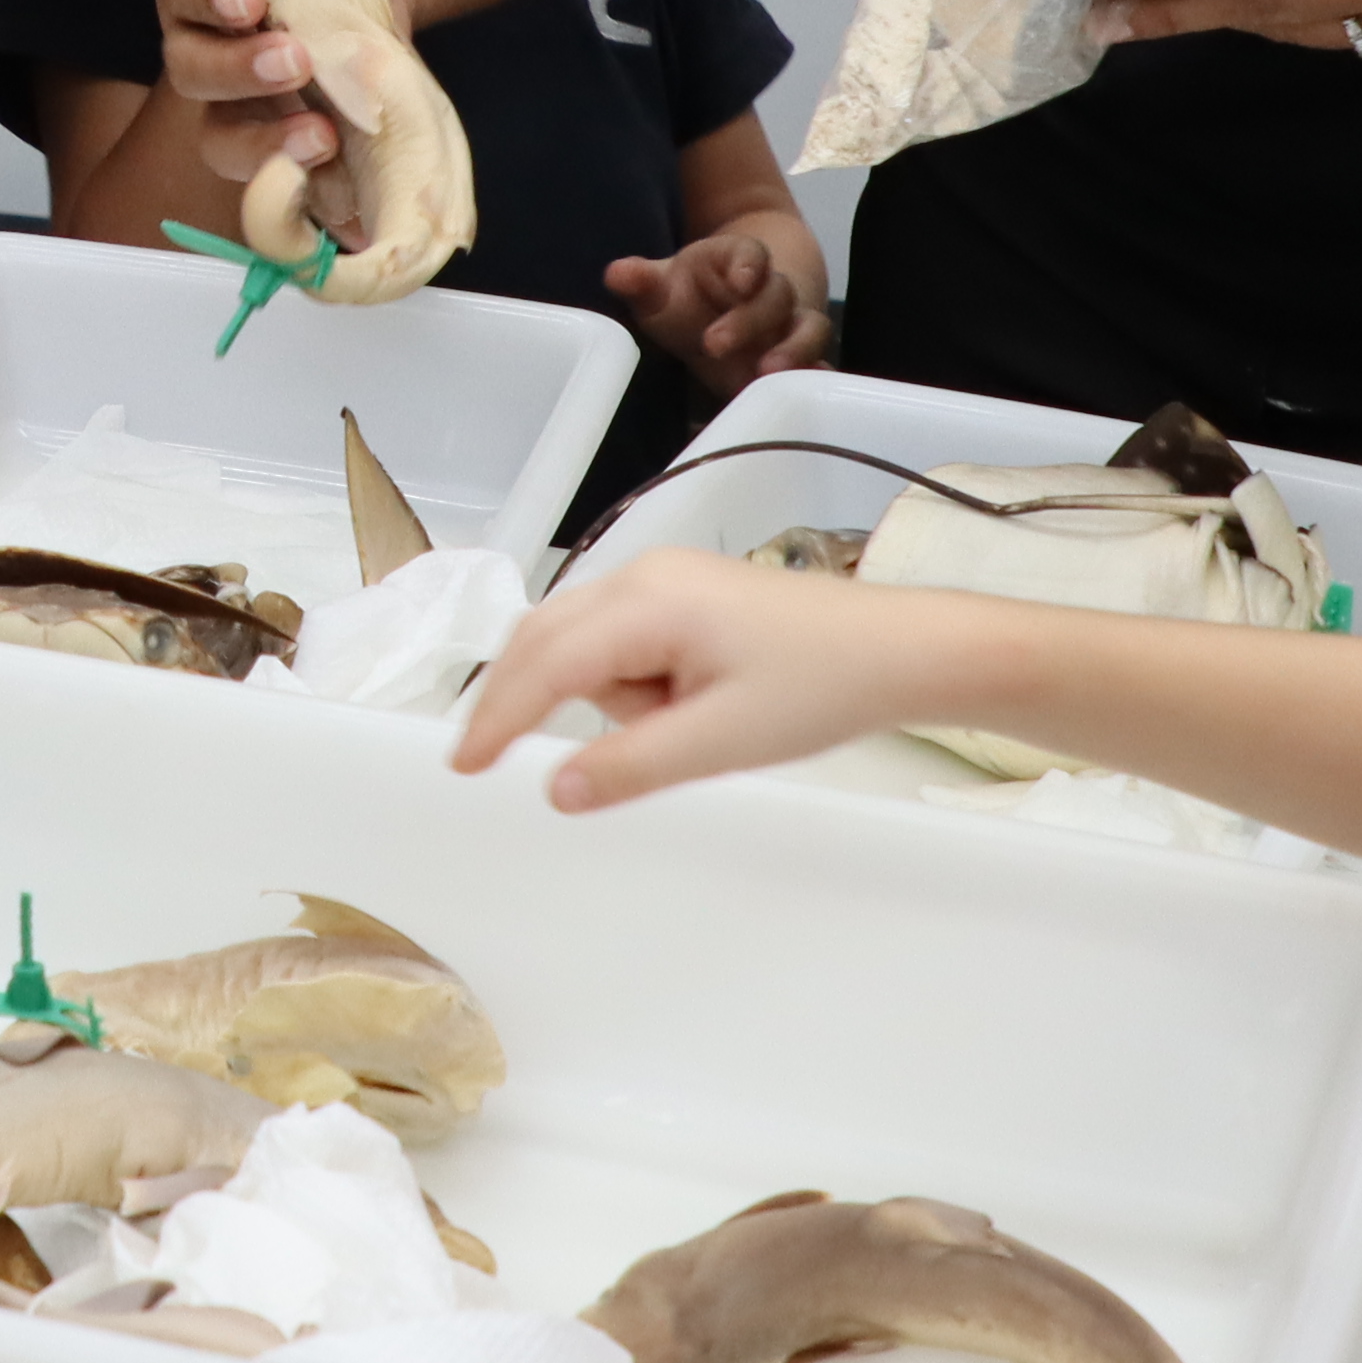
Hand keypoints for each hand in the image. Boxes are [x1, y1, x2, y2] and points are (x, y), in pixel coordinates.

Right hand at [146, 0, 414, 204]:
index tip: (251, 0)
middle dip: (239, 72)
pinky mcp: (289, 131)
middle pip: (191, 69)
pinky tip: (351, 200)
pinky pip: (284, 174)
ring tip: (322, 138)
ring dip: (265, 144)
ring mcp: (242, 94)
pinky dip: (314, 191)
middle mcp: (206, 34)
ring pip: (222, 135)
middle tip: (295, 62)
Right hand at [452, 552, 983, 808]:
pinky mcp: (683, 597)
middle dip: (519, 699)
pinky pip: (618, 640)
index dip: (497, 716)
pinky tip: (672, 715)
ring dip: (593, 697)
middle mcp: (644, 575)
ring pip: (580, 640)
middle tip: (489, 760)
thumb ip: (630, 764)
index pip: (545, 661)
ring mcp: (663, 580)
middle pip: (545, 636)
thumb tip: (555, 787)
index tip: (463, 765)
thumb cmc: (821, 685)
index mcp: (648, 601)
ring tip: (676, 735)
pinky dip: (620, 684)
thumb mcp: (721, 741)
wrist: (897, 651)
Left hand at [607, 216, 829, 393]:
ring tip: (766, 372)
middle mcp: (772, 290)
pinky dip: (815, 375)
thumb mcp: (663, 287)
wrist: (724, 309)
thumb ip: (643, 281)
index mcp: (741, 261)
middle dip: (749, 319)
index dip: (749, 264)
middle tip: (714, 344)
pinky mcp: (800, 358)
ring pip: (808, 328)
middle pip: (776, 295)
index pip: (752, 253)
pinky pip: (818, 363)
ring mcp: (792, 324)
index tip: (740, 280)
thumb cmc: (688, 295)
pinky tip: (803, 393)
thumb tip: (616, 274)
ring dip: (793, 348)